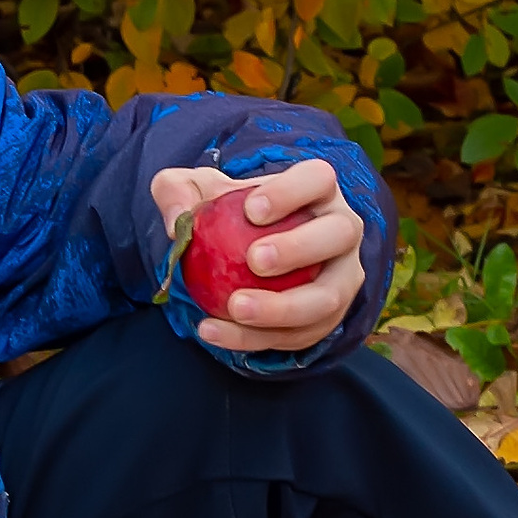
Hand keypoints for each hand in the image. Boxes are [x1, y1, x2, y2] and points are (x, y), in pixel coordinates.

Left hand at [148, 158, 367, 352]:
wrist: (241, 256)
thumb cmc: (226, 215)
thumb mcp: (194, 193)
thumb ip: (175, 192)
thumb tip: (175, 222)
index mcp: (317, 189)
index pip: (317, 179)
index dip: (292, 192)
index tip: (251, 211)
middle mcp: (341, 229)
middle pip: (339, 234)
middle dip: (300, 249)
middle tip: (255, 260)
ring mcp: (342, 276)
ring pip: (329, 296)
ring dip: (283, 308)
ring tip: (235, 307)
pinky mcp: (327, 318)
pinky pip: (301, 334)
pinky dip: (258, 338)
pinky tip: (216, 332)